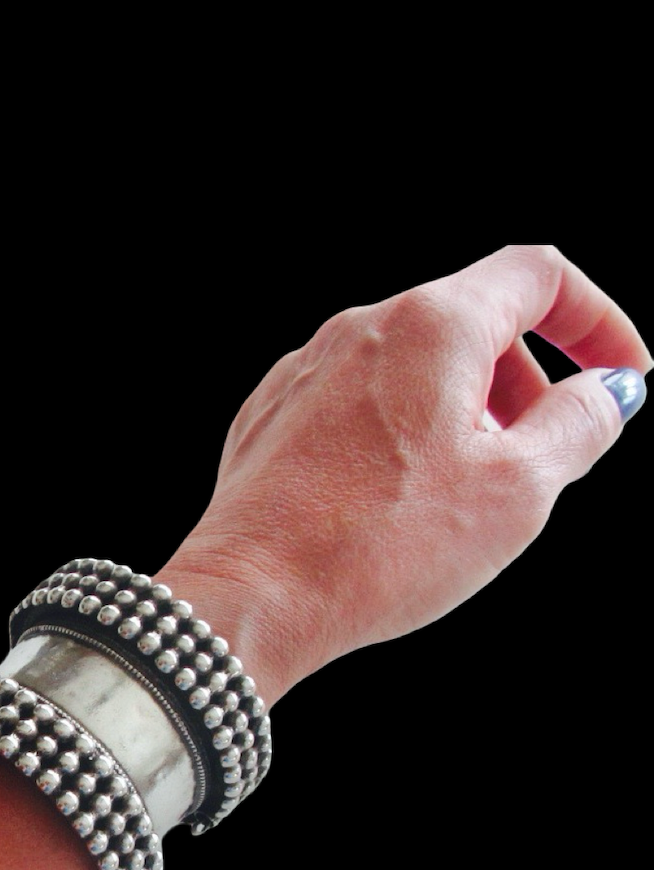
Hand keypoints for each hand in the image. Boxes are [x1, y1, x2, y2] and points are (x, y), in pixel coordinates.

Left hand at [162, 245, 650, 703]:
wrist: (252, 593)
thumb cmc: (381, 545)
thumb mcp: (517, 489)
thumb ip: (579, 424)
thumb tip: (607, 390)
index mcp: (430, 325)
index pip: (538, 275)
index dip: (597, 320)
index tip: (618, 378)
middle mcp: (359, 328)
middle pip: (472, 322)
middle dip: (525, 382)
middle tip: (537, 461)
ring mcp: (306, 368)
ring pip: (411, 365)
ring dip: (462, 411)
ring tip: (463, 491)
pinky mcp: (273, 412)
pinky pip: (358, 401)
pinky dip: (400, 429)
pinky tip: (395, 500)